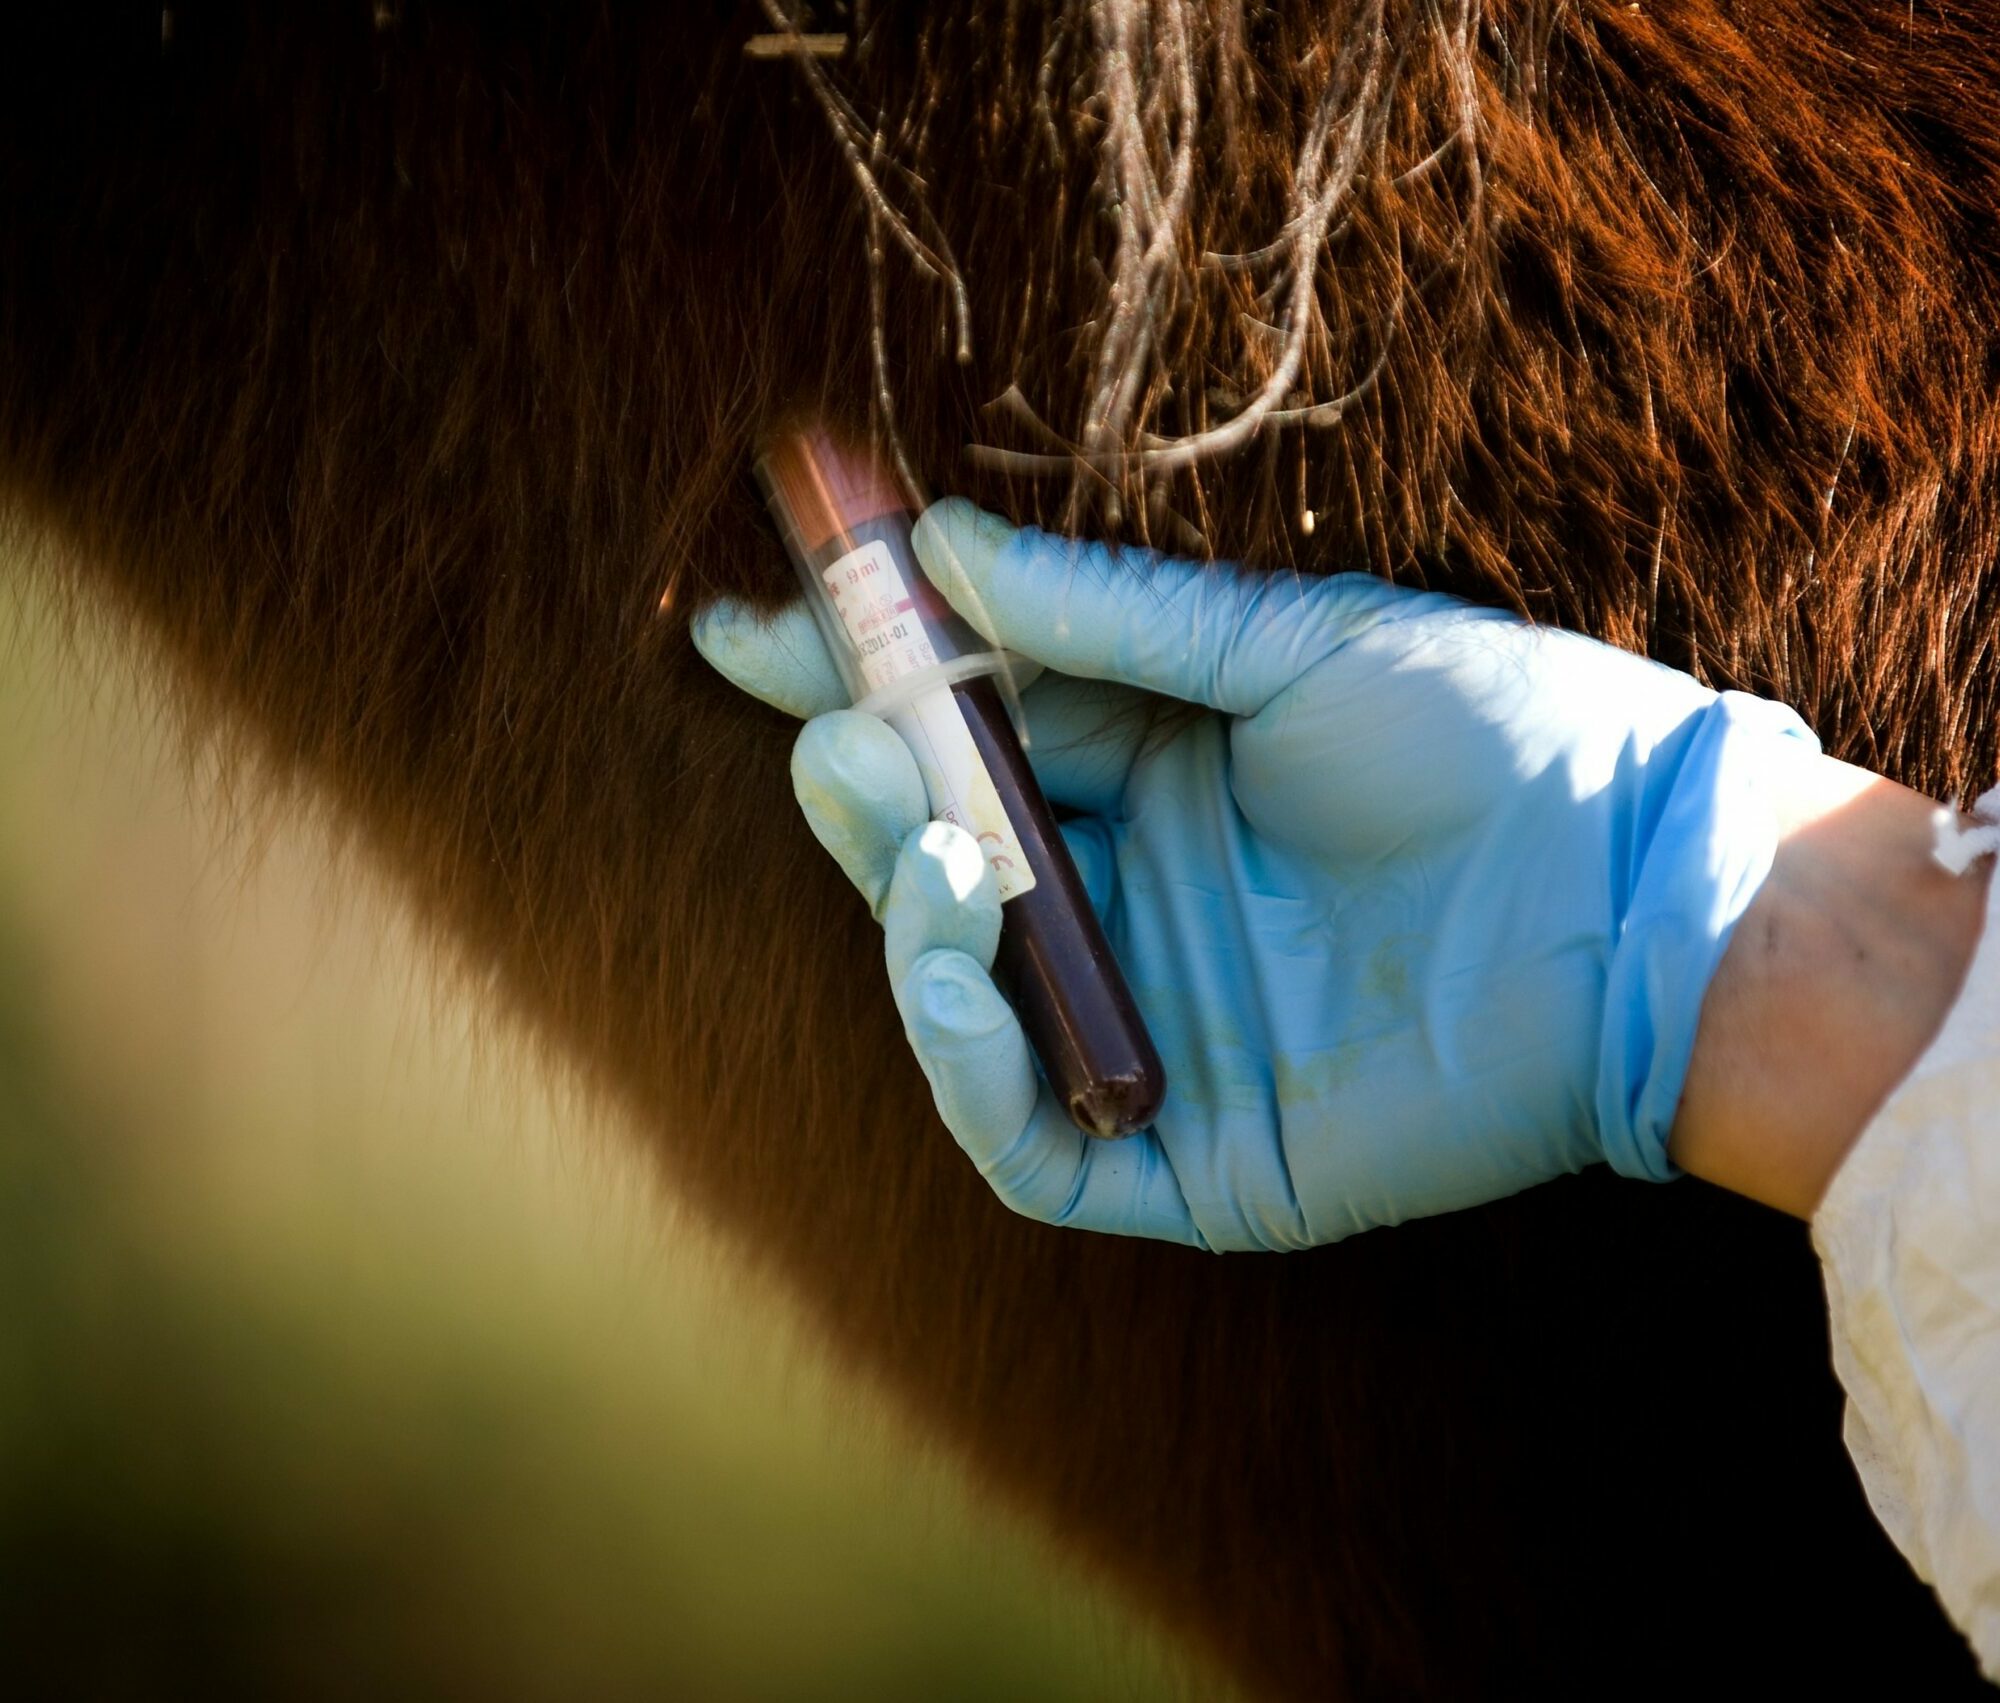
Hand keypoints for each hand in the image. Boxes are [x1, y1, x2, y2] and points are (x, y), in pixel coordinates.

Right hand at [693, 501, 1819, 1249]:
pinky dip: (971, 1062)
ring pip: (964, 1001)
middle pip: (944, 866)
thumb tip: (943, 545)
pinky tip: (954, 956)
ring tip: (924, 833)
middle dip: (868, 800)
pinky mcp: (1194, 1152)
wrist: (1642, 889)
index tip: (752, 630)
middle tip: (835, 734)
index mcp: (1158, 783)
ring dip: (907, 917)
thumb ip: (1109, 620)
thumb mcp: (1284, 649)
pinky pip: (1031, 1140)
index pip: (966, 744)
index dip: (855, 692)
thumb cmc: (1491, 740)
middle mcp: (1141, 906)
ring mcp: (1161, 1030)